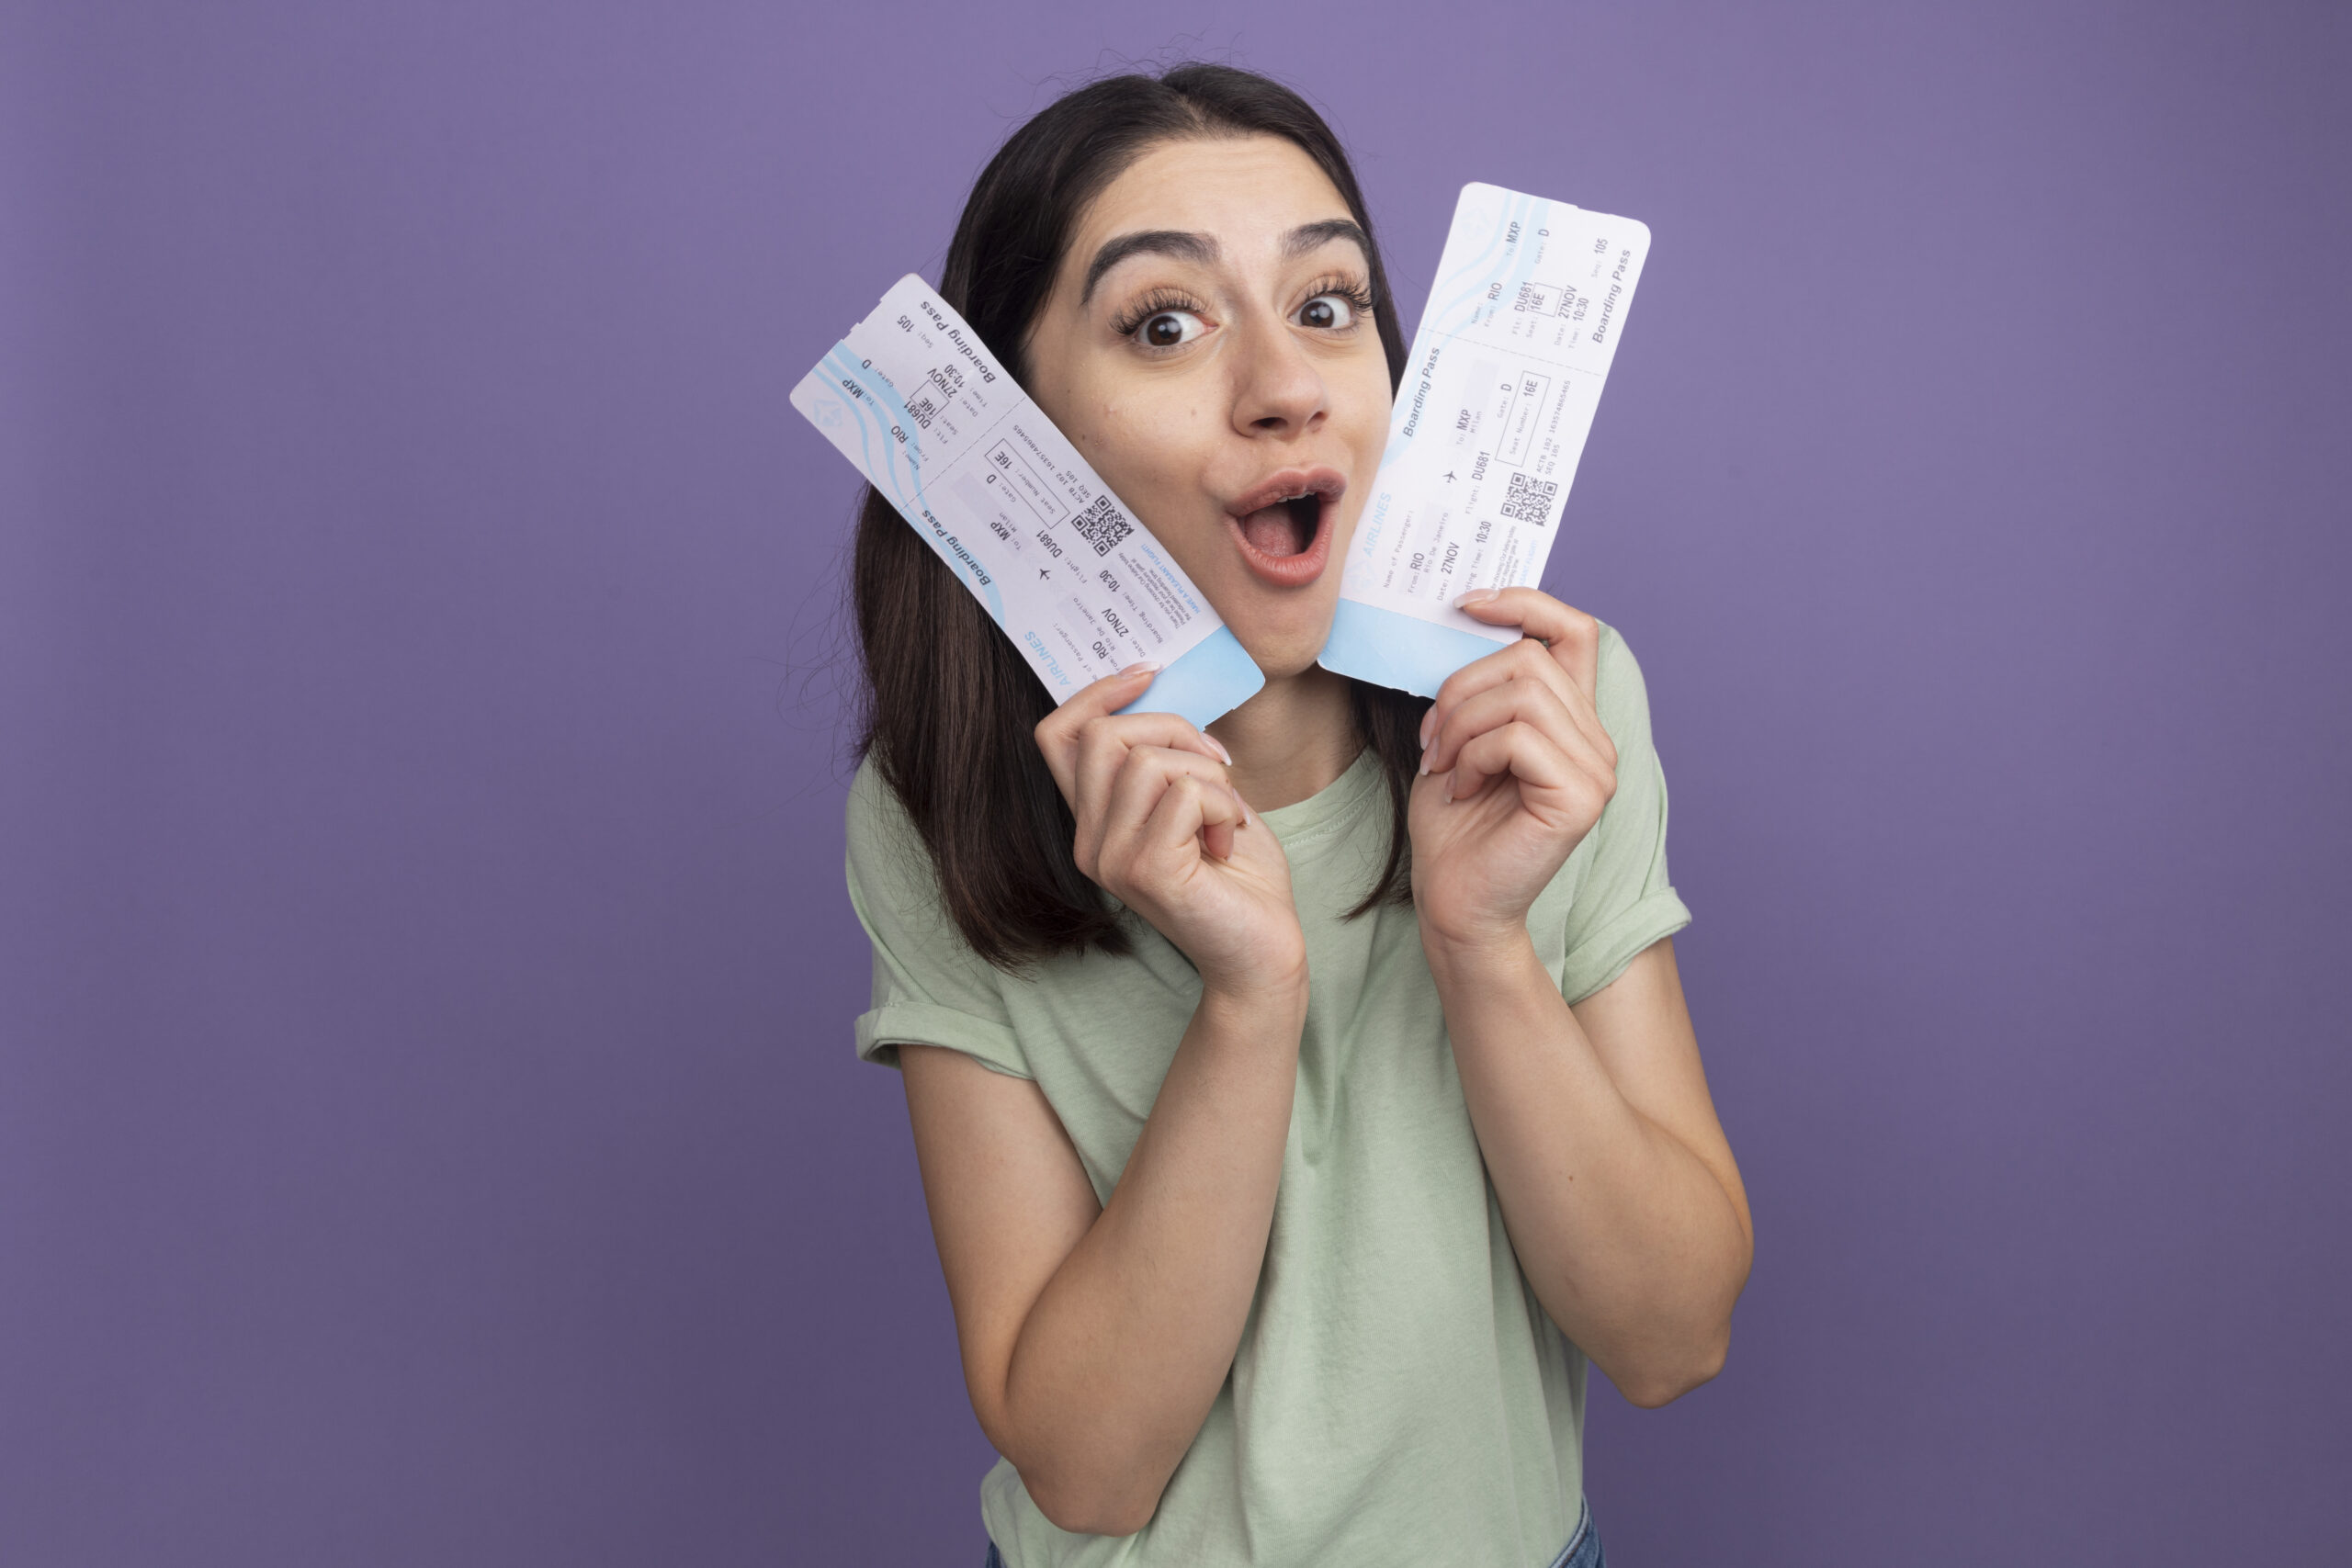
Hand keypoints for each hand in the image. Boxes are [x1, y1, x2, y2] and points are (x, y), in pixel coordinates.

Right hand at [1034, 665, 1305, 995]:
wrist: (1263, 951)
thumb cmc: (1239, 875)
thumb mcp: (1200, 797)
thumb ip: (1168, 757)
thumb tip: (1161, 692)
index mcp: (1095, 820)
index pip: (1056, 736)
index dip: (1096, 693)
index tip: (1148, 675)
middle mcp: (1090, 841)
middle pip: (1103, 735)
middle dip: (1173, 729)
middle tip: (1217, 765)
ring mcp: (1112, 860)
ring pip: (1147, 761)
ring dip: (1208, 776)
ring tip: (1225, 817)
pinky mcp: (1147, 872)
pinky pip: (1185, 794)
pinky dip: (1224, 805)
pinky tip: (1229, 839)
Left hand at [1409, 590, 1617, 951]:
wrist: (1453, 901)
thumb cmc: (1452, 825)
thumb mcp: (1459, 737)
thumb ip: (1481, 688)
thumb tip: (1468, 621)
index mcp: (1570, 720)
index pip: (1574, 631)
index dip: (1526, 602)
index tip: (1467, 605)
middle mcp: (1595, 740)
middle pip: (1530, 658)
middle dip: (1461, 688)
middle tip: (1433, 739)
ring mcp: (1596, 770)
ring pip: (1522, 693)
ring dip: (1462, 724)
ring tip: (1445, 765)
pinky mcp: (1581, 797)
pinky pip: (1518, 737)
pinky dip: (1474, 757)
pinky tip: (1462, 790)